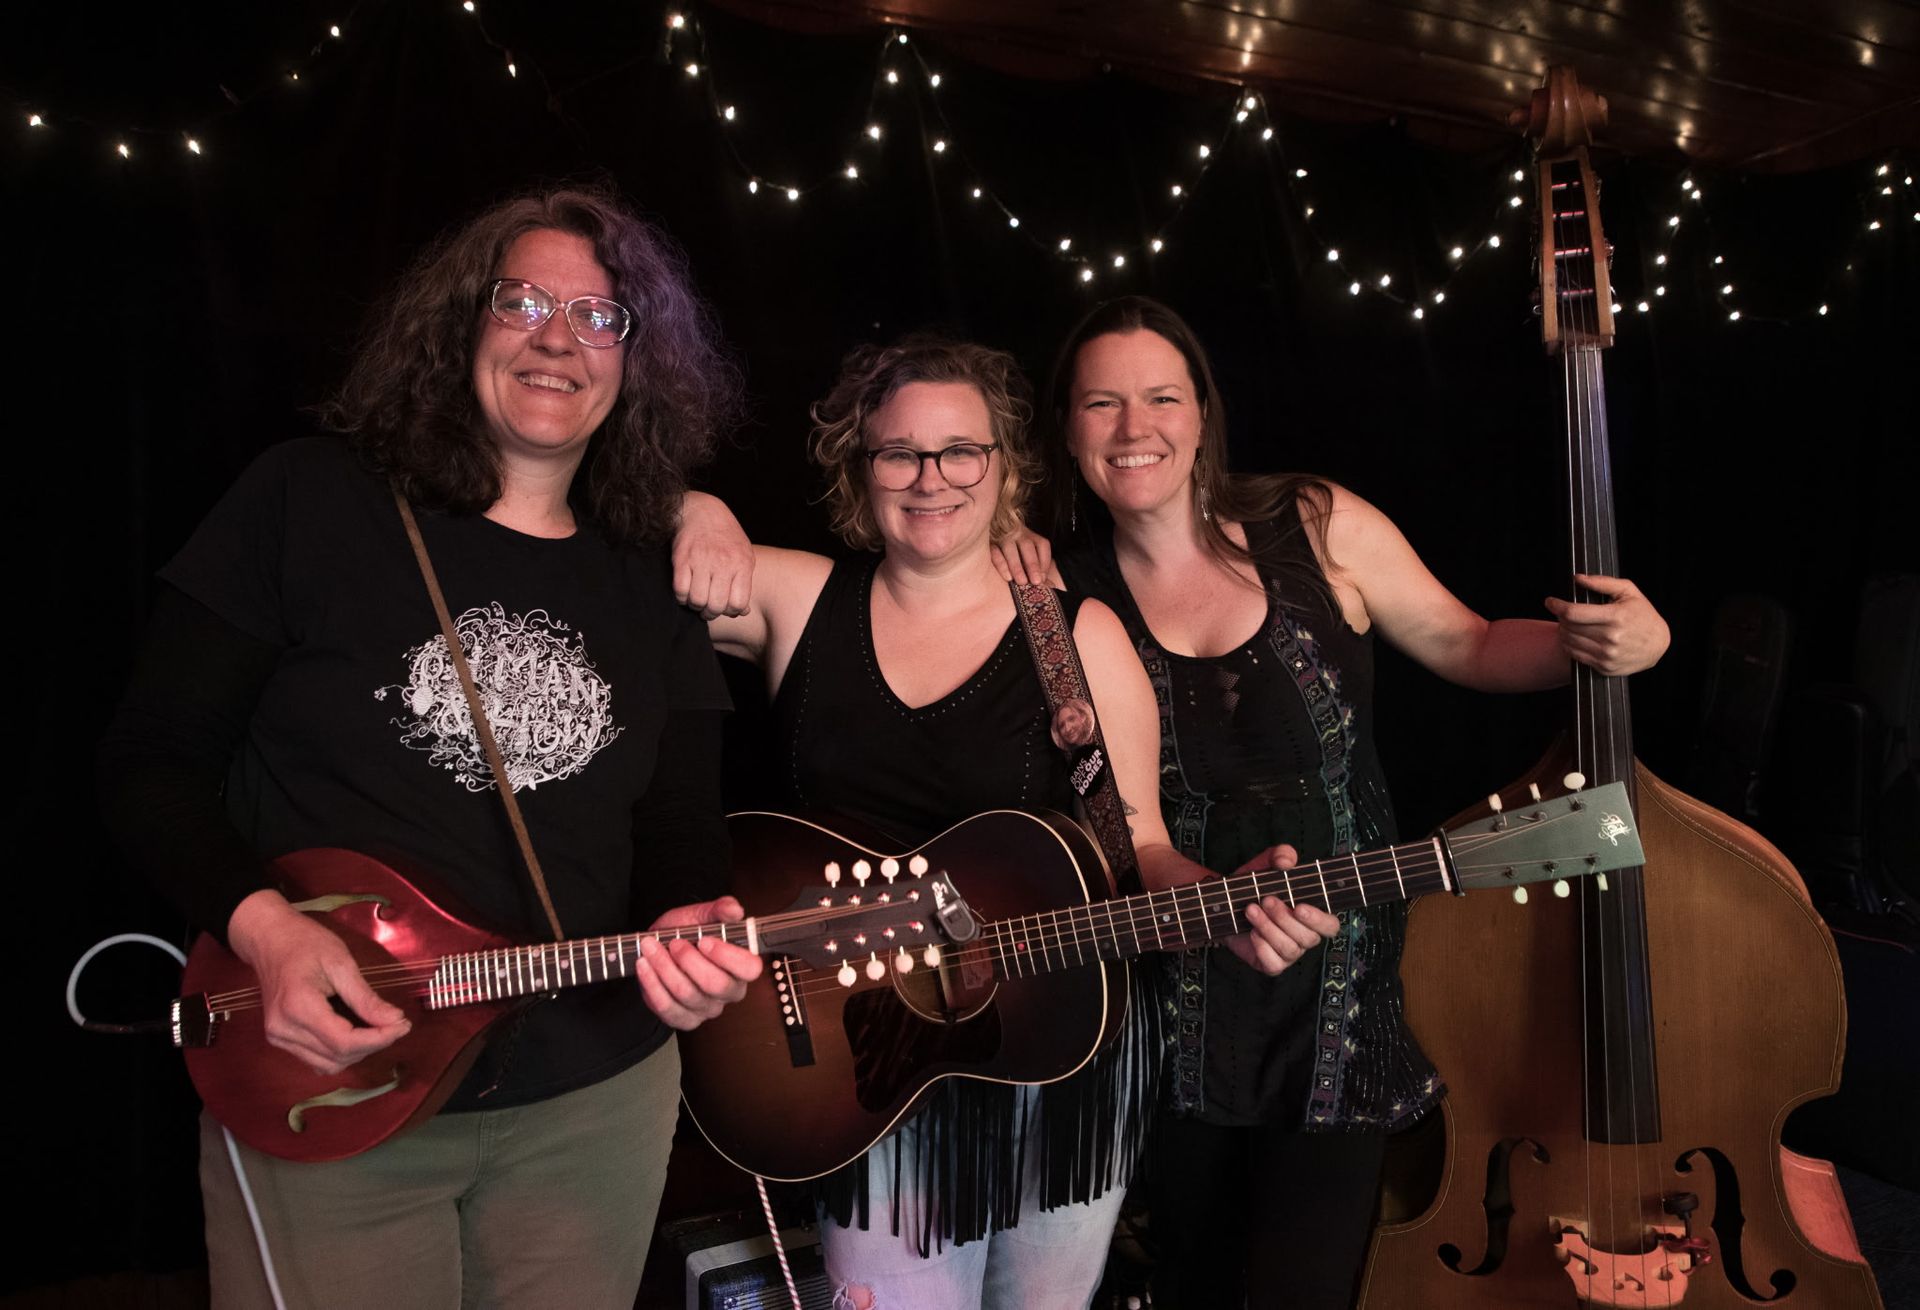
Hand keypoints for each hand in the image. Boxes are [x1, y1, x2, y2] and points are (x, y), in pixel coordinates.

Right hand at [227, 889, 410, 1074]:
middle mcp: (283, 1029)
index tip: (404, 1025)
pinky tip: (355, 1034)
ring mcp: (277, 1037)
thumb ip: (366, 997)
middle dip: (373, 1044)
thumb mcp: (341, 963)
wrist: (270, 939)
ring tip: (377, 1028)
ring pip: (327, 1064)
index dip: (379, 1039)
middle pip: (338, 1056)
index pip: (344, 1041)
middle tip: (397, 1023)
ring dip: (358, 1052)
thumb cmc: (305, 943)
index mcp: (298, 1007)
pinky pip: (315, 1059)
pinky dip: (339, 1053)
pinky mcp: (279, 1039)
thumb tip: (395, 1020)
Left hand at [634, 896, 762, 1030]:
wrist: (659, 946)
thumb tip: (735, 910)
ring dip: (665, 968)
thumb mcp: (701, 915)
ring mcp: (708, 1009)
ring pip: (687, 994)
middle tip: (675, 943)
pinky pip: (668, 1008)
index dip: (727, 956)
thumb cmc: (685, 932)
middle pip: (716, 984)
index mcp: (742, 966)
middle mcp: (730, 991)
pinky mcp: (685, 1020)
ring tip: (651, 948)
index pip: (749, 968)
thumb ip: (719, 910)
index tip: (704, 941)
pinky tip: (644, 966)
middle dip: (689, 961)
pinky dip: (652, 985)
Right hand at [673, 491, 753, 618]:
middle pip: (716, 605)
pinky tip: (685, 592)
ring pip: (697, 600)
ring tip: (697, 600)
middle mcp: (723, 562)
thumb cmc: (726, 537)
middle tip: (708, 609)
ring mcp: (701, 560)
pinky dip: (681, 597)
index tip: (725, 607)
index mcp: (742, 563)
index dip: (731, 612)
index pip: (738, 603)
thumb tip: (743, 612)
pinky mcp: (681, 558)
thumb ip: (744, 584)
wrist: (702, 511)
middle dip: (711, 613)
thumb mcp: (744, 556)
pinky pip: (680, 590)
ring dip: (695, 606)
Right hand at [990, 526, 1054, 586]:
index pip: (1042, 544)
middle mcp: (1016, 533)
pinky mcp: (986, 542)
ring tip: (1022, 583)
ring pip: (1010, 548)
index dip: (1045, 562)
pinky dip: (1001, 564)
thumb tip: (1051, 586)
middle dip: (1032, 564)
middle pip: (1027, 545)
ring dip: (1017, 566)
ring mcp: (1000, 536)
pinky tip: (1007, 577)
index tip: (1043, 579)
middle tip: (1036, 582)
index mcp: (1029, 536)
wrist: (982, 534)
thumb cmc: (1011, 555)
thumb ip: (1038, 571)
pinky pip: (994, 551)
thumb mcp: (1025, 558)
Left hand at [1223, 843, 1340, 974]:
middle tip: (1266, 900)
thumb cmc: (1254, 885)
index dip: (1319, 920)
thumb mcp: (1266, 864)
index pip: (1330, 925)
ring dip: (1268, 928)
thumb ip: (1280, 855)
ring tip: (1251, 910)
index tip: (1299, 907)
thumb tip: (1286, 862)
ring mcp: (1288, 953)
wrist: (1225, 903)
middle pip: (1308, 938)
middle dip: (1284, 918)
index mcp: (1312, 916)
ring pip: (1289, 949)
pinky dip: (1262, 947)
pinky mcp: (1270, 964)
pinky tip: (1251, 932)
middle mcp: (1304, 937)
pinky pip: (1274, 964)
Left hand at [1544, 573, 1670, 675]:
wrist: (1658, 645)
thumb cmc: (1643, 614)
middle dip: (1560, 616)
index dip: (1556, 606)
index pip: (1573, 613)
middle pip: (1568, 626)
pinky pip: (1575, 655)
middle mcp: (1610, 638)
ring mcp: (1607, 655)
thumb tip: (1578, 579)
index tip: (1550, 602)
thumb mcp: (1628, 592)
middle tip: (1563, 611)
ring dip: (1563, 630)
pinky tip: (1574, 637)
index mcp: (1615, 617)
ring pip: (1568, 641)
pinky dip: (1569, 644)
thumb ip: (1602, 583)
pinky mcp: (1604, 667)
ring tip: (1569, 623)